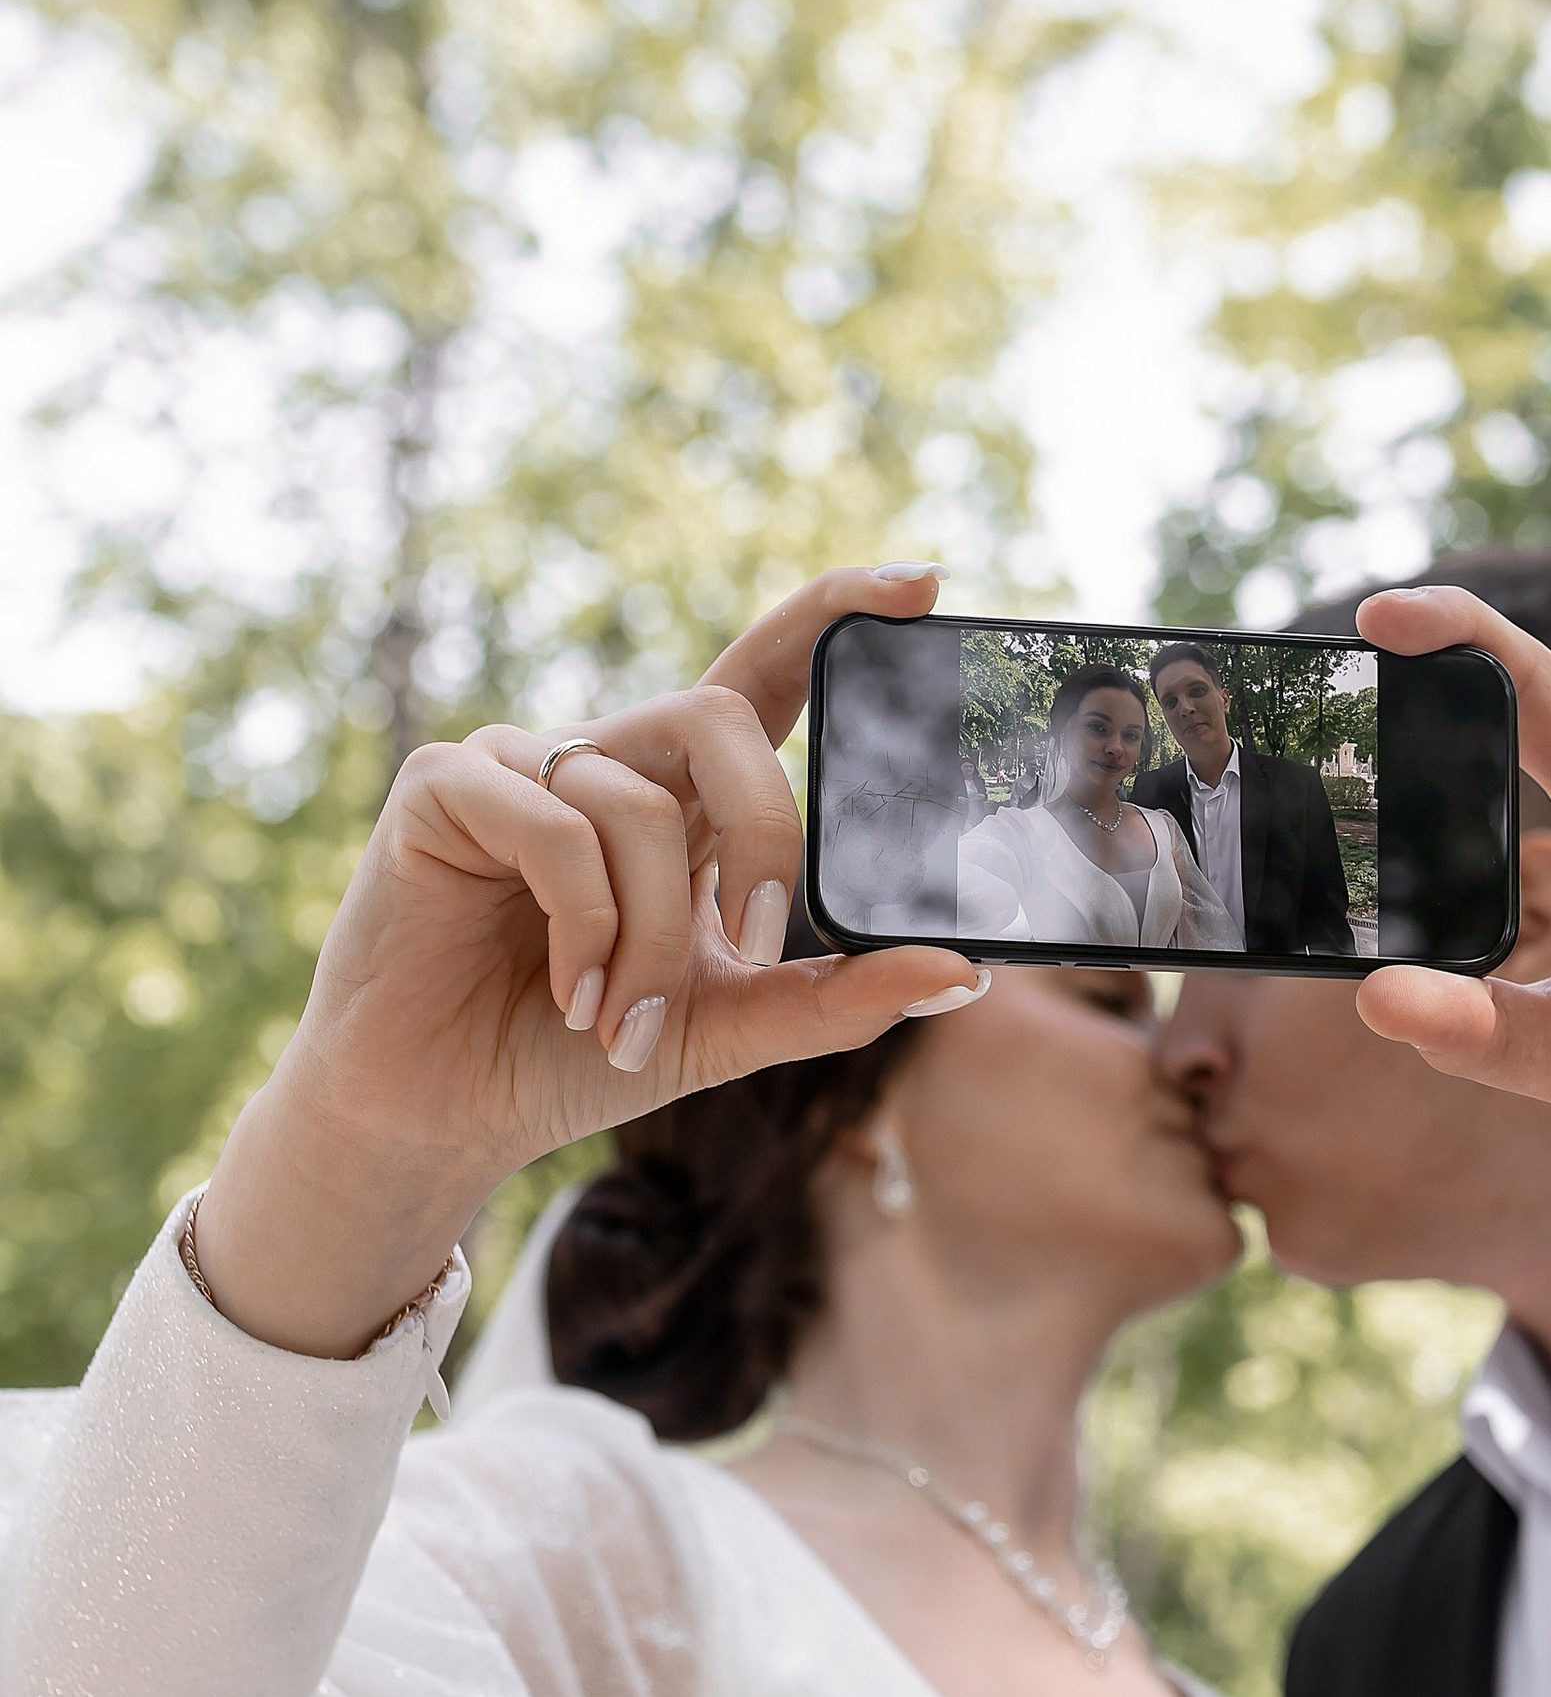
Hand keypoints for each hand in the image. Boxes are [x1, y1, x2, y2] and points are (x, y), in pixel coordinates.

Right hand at [193, 570, 982, 1358]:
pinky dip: (582, 925)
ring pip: (635, 805)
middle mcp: (607, 758)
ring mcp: (522, 761)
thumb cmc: (581, 1054)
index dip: (832, 613)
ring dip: (651, 938)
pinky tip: (569, 992)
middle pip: (719, 716)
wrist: (448, 1114)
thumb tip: (960, 974)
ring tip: (622, 1025)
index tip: (921, 582)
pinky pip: (553, 826)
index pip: (764, 673)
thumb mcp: (729, 1026)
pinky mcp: (445, 785)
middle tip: (754, 942)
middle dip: (762, 832)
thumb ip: (837, 998)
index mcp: (681, 795)